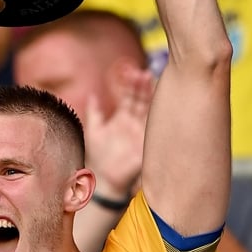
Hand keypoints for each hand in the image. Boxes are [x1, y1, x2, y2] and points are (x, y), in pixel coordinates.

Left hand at [84, 66, 153, 198]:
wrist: (105, 180)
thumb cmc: (98, 157)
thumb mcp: (93, 131)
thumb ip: (94, 112)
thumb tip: (92, 94)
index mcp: (123, 118)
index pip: (128, 97)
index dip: (130, 85)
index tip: (130, 72)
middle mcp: (135, 122)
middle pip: (140, 100)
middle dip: (142, 87)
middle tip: (142, 74)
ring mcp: (142, 132)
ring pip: (148, 110)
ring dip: (149, 96)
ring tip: (149, 81)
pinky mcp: (147, 143)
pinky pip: (154, 128)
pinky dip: (157, 116)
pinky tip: (159, 104)